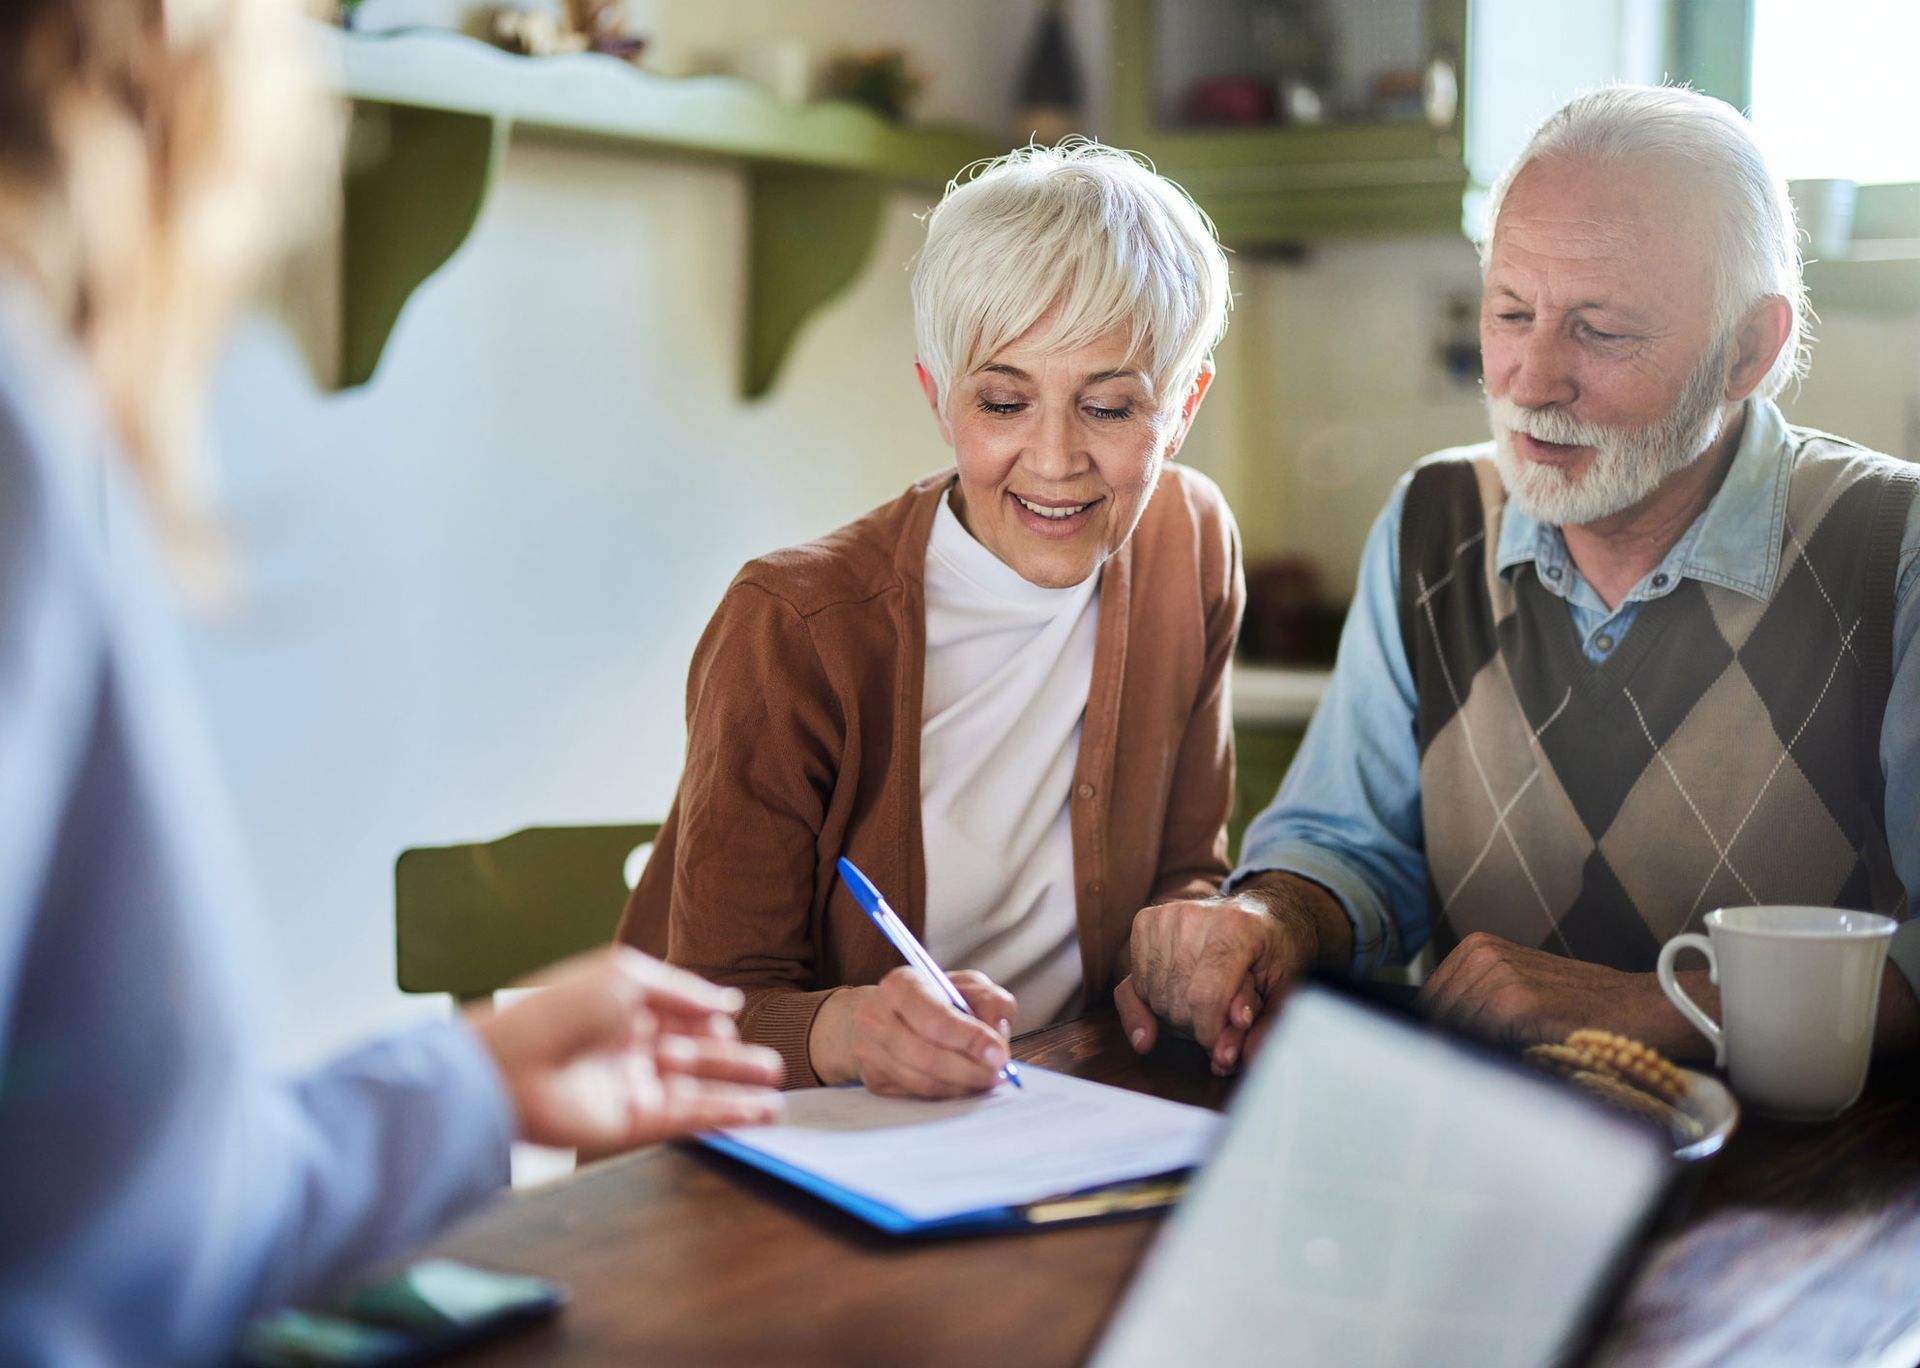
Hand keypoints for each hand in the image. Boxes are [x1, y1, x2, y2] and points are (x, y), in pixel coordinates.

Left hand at [466, 946, 782, 1152]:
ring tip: (776, 1088)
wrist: (510, 1066)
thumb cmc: (561, 1009)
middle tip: (773, 1064)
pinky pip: (685, 1118)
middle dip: (733, 1060)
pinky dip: (723, 1114)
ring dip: (736, 1090)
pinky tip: (756, 1110)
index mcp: (624, 1009)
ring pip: (694, 1090)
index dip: (710, 1022)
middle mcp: (629, 1049)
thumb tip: (730, 1004)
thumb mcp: (627, 977)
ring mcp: (630, 1087)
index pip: (679, 1017)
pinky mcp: (629, 1123)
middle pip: (692, 1055)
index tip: (737, 1024)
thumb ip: (684, 991)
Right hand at [808, 967, 1015, 1097]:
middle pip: (929, 1057)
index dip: (971, 1040)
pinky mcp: (874, 1080)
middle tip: (998, 1073)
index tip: (999, 1054)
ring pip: (924, 1082)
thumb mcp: (964, 985)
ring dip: (962, 1086)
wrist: (879, 1014)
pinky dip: (947, 1093)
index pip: (937, 1020)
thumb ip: (989, 1001)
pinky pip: (917, 1095)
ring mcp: (870, 1052)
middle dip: (972, 1070)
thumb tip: (997, 1033)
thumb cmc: (929, 998)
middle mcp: (877, 1018)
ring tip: (986, 1079)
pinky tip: (963, 1084)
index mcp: (901, 985)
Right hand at [1115, 892, 1310, 1074]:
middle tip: (1222, 1023)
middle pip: (1179, 1002)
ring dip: (1175, 1019)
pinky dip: (1140, 1011)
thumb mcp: (1286, 987)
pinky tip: (1148, 1034)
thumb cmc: (1274, 951)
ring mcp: (1165, 917)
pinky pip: (1130, 986)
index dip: (1210, 1034)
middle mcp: (1194, 916)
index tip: (1222, 1051)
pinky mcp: (1145, 922)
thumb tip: (1240, 1060)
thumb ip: (1268, 1024)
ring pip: (1154, 998)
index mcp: (1237, 928)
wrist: (1260, 911)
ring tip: (1204, 1006)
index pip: (1206, 996)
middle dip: (1198, 1029)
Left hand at [1415, 932, 1706, 1057]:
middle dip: (1439, 1050)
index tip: (1427, 1064)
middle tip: (1449, 1082)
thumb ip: (1476, 1009)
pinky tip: (1497, 1076)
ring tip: (1485, 1082)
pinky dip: (1481, 1061)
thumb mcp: (1521, 995)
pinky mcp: (1516, 1002)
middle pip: (1432, 1015)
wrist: (1645, 1010)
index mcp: (1476, 949)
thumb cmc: (1584, 1011)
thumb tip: (1427, 1044)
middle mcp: (1481, 955)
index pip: (1426, 1001)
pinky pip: (1476, 1039)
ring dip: (1460, 1059)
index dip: (1425, 1035)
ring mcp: (1497, 975)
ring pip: (1450, 1029)